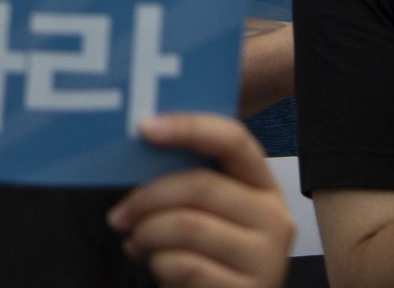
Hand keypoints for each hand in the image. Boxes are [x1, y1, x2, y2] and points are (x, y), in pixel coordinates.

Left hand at [107, 114, 293, 287]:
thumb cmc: (204, 249)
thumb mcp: (202, 208)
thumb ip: (183, 177)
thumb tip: (139, 144)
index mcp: (261, 184)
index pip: (233, 140)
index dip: (188, 127)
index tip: (143, 128)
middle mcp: (274, 217)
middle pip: (200, 186)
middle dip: (147, 198)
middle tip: (120, 216)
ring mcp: (267, 257)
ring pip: (188, 227)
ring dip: (147, 233)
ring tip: (136, 242)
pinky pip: (186, 266)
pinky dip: (158, 264)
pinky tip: (157, 265)